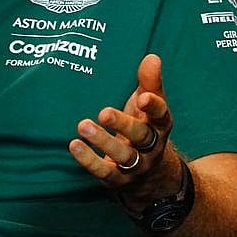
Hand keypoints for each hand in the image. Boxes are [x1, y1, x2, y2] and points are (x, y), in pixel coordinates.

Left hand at [68, 53, 181, 205]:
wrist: (150, 174)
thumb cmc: (144, 126)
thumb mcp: (148, 104)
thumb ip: (149, 82)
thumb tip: (152, 57)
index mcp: (160, 126)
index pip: (161, 116)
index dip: (154, 107)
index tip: (143, 97)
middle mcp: (151, 147)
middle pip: (141, 137)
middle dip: (123, 124)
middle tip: (103, 112)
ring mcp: (135, 166)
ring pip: (123, 156)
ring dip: (103, 141)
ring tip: (83, 126)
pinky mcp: (117, 179)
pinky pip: (104, 172)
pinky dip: (88, 160)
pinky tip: (74, 145)